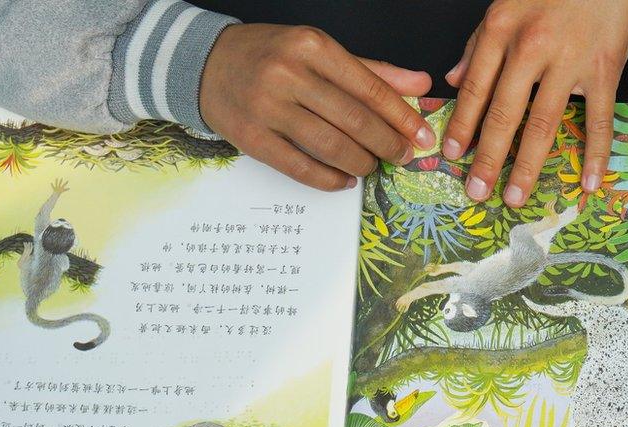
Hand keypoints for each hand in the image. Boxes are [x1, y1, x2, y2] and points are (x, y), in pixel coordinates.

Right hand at [200, 23, 435, 191]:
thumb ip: (371, 71)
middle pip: (354, 120)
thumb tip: (421, 84)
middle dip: (387, 144)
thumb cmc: (270, 56)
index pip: (370, 88)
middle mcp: (288, 73)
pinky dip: (330, 180)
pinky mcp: (251, 137)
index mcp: (310, 46)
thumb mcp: (319, 51)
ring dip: (361, 163)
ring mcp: (267, 106)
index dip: (402, 117)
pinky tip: (344, 180)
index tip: (422, 136)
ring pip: (330, 146)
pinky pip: (300, 167)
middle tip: (401, 156)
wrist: (205, 63)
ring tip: (371, 166)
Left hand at [442, 0, 627, 205]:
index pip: (476, 88)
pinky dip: (595, 154)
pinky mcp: (605, 69)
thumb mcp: (508, 3)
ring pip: (544, 124)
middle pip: (504, 114)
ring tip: (515, 196)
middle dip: (488, 158)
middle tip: (477, 191)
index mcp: (503, 29)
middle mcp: (532, 47)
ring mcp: (570, 61)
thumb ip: (480, 42)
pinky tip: (588, 182)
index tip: (452, 154)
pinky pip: (599, 120)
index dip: (462, 125)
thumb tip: (455, 79)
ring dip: (528, 166)